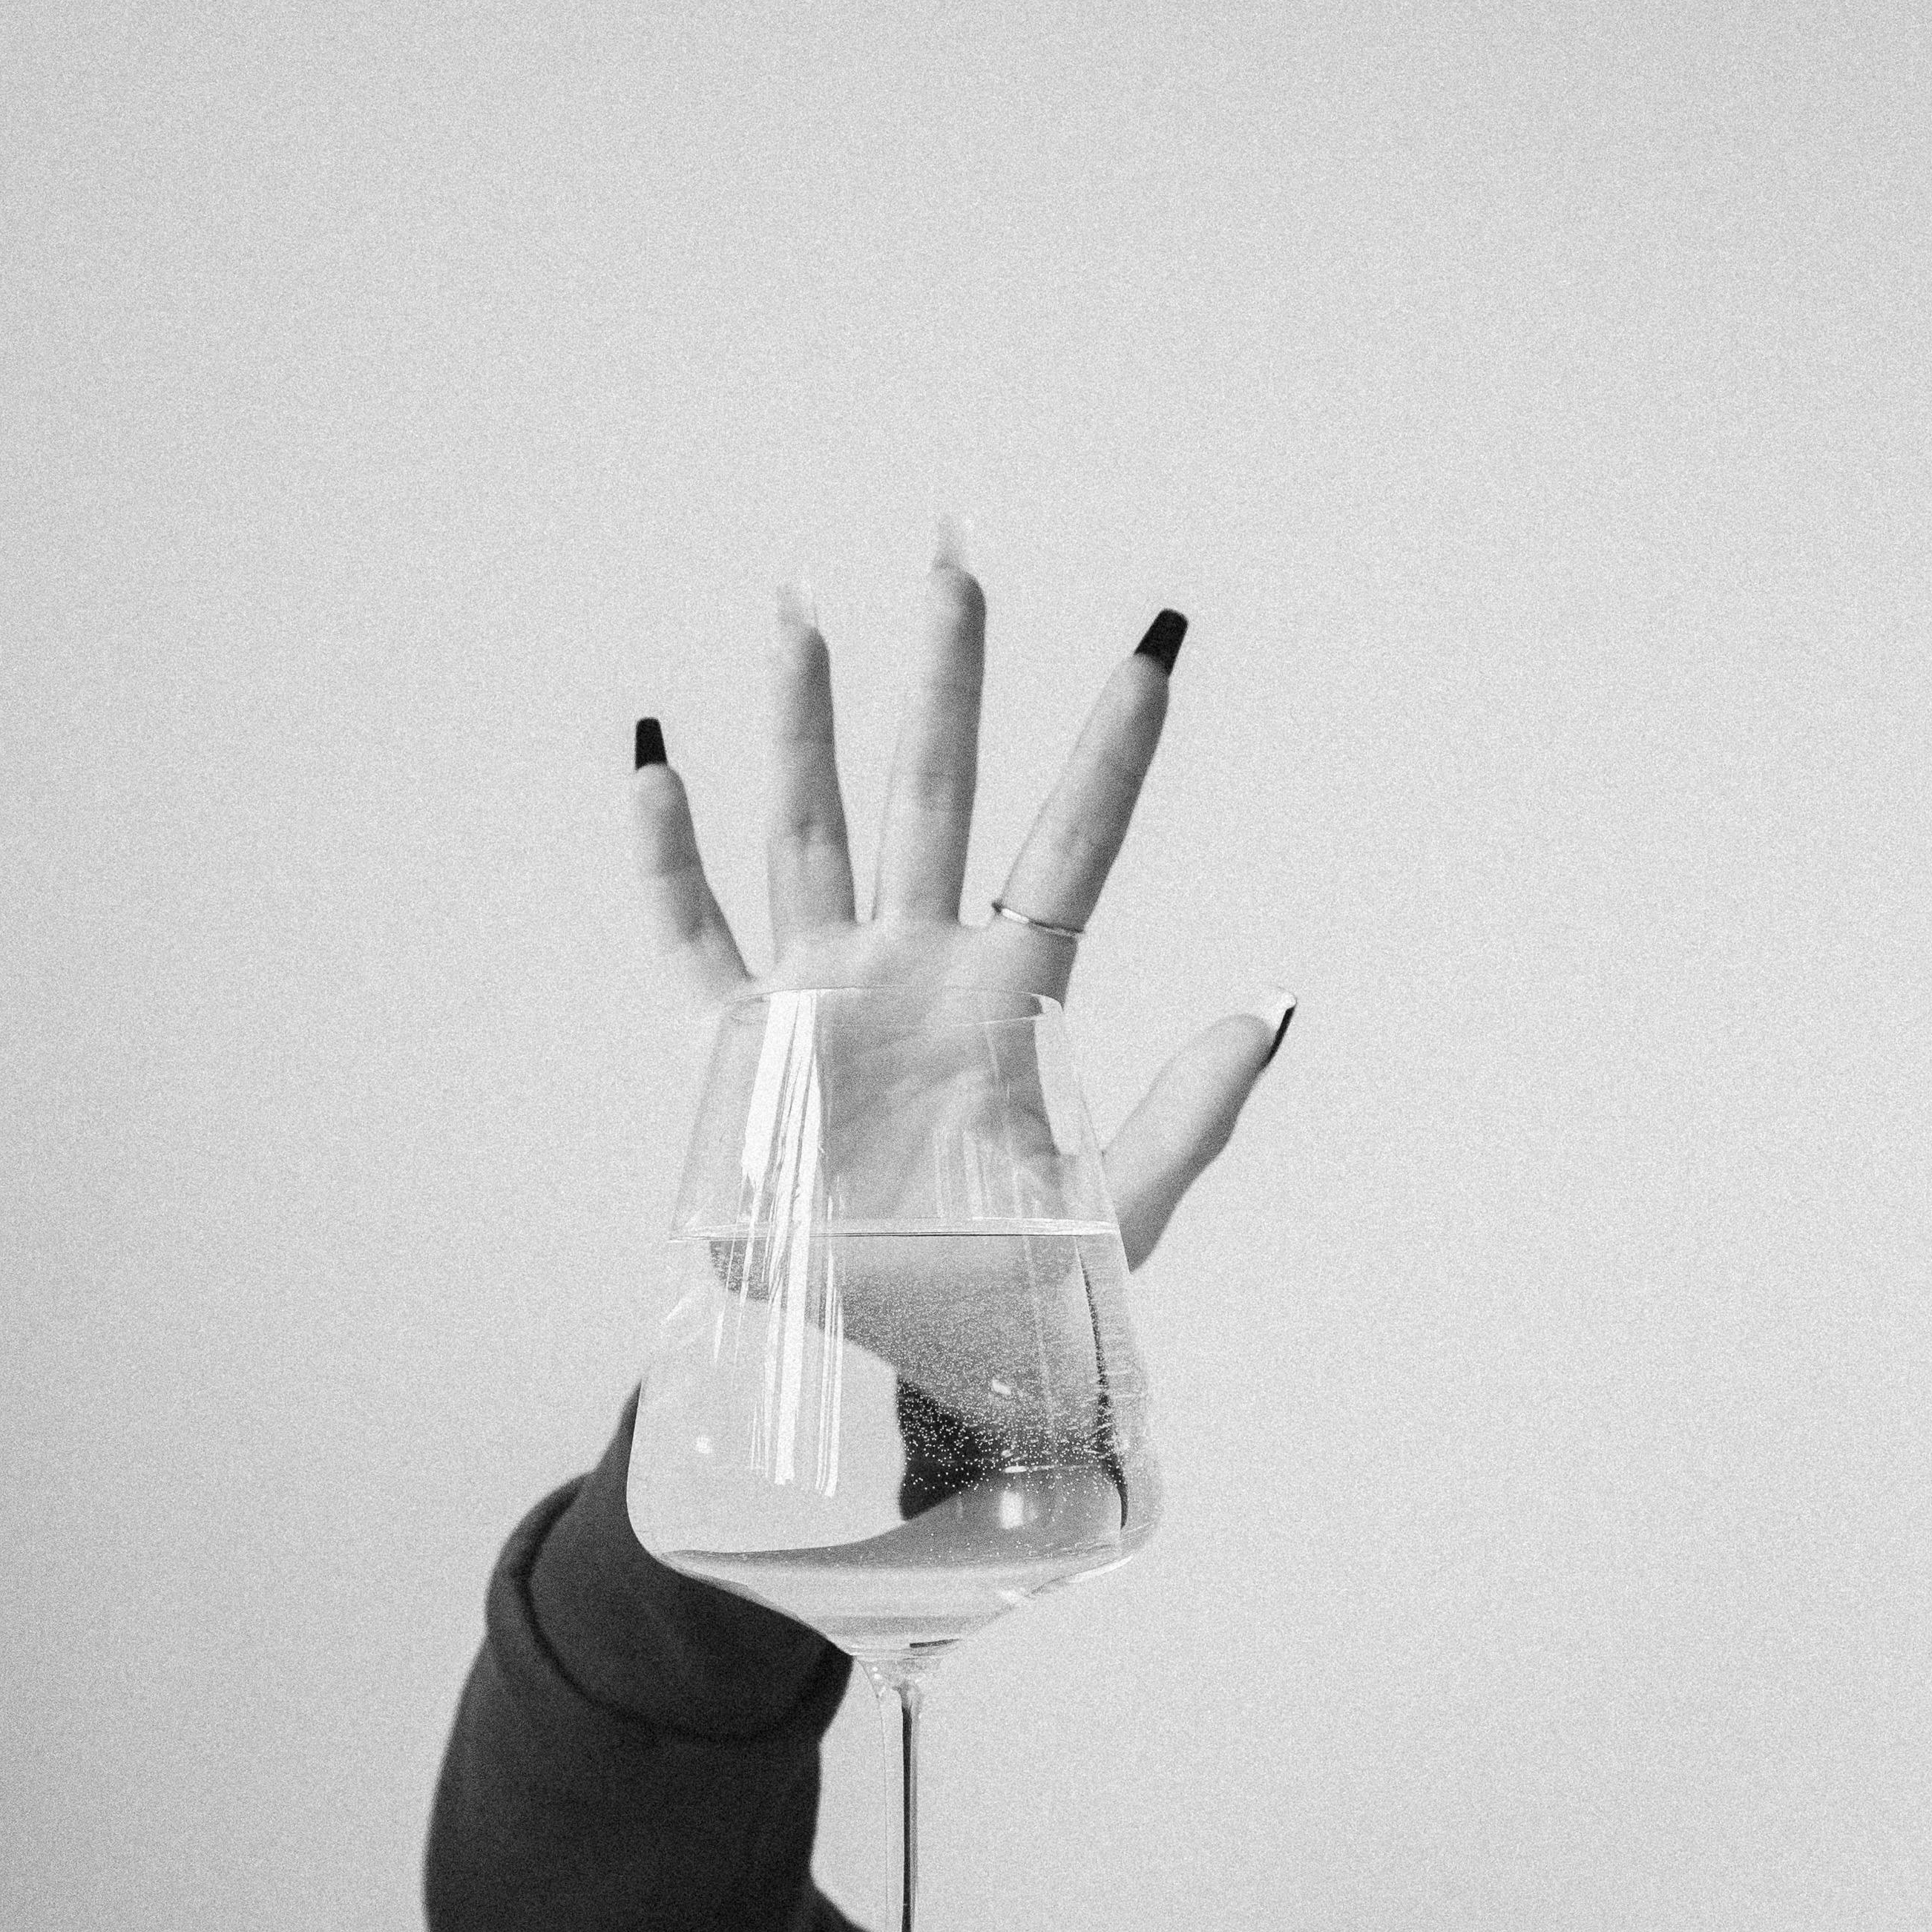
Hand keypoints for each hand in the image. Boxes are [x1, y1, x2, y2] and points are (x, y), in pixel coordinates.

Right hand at [633, 528, 1292, 1276]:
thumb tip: (1272, 1005)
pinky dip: (668, 864)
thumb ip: (1190, 1112)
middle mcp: (917, 970)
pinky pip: (695, 940)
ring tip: (803, 609)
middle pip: (934, 791)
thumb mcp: (1117, 1209)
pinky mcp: (745, 1049)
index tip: (1159, 646)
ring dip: (805, 723)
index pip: (1073, 842)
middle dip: (947, 674)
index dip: (1115, 749)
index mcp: (1014, 997)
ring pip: (811, 828)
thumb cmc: (1014, 1298)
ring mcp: (826, 997)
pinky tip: (659, 768)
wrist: (892, 1383)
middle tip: (957, 548)